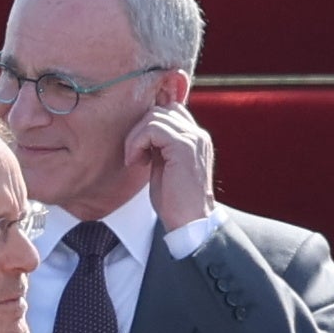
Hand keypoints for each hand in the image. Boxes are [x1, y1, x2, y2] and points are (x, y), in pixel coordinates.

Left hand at [126, 101, 216, 230]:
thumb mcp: (166, 166)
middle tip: (135, 155)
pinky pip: (152, 129)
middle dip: (139, 130)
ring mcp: (193, 138)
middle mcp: (198, 135)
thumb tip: (143, 133)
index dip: (149, 125)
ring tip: (135, 159)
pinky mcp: (183, 146)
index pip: (170, 111)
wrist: (190, 222)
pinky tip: (138, 161)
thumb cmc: (177, 202)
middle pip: (160, 110)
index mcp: (196, 139)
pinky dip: (137, 143)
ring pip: (153, 116)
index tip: (141, 149)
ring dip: (136, 137)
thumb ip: (160, 146)